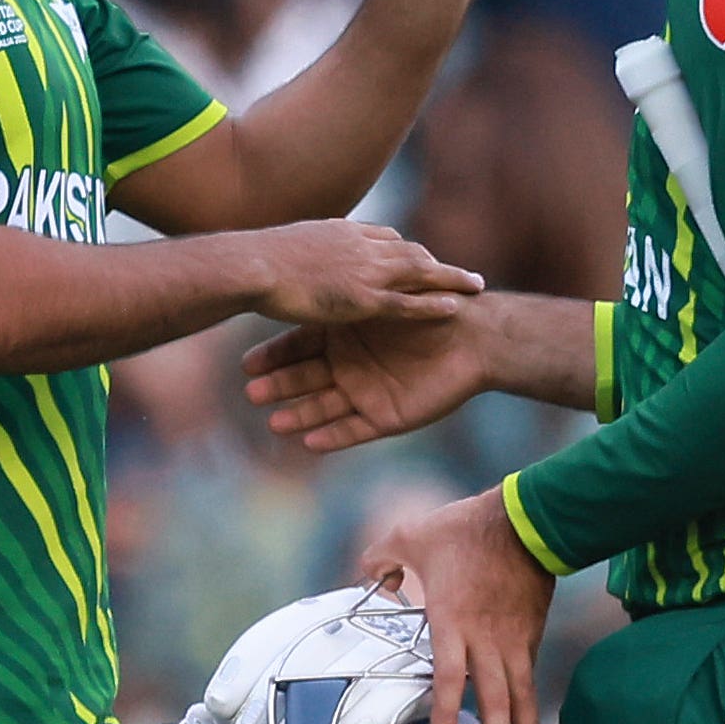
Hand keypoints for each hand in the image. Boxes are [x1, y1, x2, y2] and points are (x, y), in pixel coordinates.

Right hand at [244, 309, 495, 452]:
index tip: (248, 365)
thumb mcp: (386, 298)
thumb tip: (307, 281)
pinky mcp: (387, 417)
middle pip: (306, 378)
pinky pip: (356, 430)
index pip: (300, 347)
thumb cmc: (431, 310)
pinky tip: (310, 443)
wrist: (476, 338)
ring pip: (325, 407)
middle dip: (280, 386)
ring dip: (300, 415)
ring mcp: (366, 393)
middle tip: (253, 392)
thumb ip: (353, 296)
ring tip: (274, 423)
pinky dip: (334, 437)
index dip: (276, 356)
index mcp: (345, 335)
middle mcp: (350, 366)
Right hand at [247, 219, 483, 327]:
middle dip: (436, 261)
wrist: (248, 266)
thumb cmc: (252, 261)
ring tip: (476, 286)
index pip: (384, 237)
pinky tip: (457, 308)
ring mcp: (365, 271)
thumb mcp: (282, 248)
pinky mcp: (364, 299)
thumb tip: (292, 257)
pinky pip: (410, 303)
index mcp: (341, 232)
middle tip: (459, 272)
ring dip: (452, 278)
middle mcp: (360, 246)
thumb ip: (299, 253)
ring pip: (421, 272)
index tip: (418, 257)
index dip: (404, 248)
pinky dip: (435, 304)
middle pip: (410, 250)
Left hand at [356, 488, 553, 723]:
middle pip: (495, 703)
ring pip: (522, 700)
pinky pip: (529, 680)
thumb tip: (369, 575)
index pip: (450, 679)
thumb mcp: (411, 535)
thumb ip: (381, 557)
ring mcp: (514, 640)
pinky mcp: (531, 635)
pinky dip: (528, 708)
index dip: (444, 715)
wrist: (527, 519)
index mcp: (453, 621)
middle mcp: (487, 640)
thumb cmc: (466, 528)